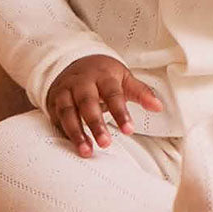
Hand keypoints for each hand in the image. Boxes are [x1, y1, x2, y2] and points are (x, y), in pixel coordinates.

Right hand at [46, 55, 162, 157]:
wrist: (75, 60)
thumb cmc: (103, 74)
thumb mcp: (123, 78)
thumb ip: (141, 92)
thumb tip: (158, 106)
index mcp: (103, 75)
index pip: (113, 93)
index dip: (120, 112)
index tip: (129, 130)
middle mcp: (82, 82)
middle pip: (87, 102)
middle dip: (95, 124)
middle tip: (105, 143)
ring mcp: (66, 91)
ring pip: (69, 112)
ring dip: (77, 133)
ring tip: (86, 151)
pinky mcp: (54, 102)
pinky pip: (58, 119)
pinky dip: (64, 133)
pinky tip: (73, 146)